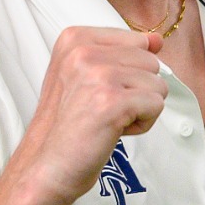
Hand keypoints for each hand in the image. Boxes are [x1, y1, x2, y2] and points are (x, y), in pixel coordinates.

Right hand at [9, 27, 167, 204]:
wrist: (47, 165)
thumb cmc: (67, 126)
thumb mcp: (86, 76)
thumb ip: (121, 54)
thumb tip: (157, 41)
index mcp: (74, 38)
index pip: (137, 41)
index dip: (130, 72)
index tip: (100, 91)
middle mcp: (83, 51)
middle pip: (150, 62)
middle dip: (137, 91)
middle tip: (103, 109)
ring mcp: (98, 75)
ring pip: (157, 84)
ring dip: (140, 109)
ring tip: (108, 120)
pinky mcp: (113, 101)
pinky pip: (156, 105)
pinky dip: (142, 124)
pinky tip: (114, 131)